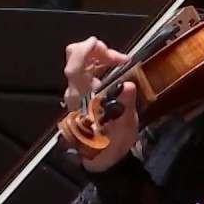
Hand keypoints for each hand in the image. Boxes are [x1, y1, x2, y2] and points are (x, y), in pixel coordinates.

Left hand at [62, 36, 136, 171]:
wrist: (102, 159)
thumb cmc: (111, 145)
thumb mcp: (124, 128)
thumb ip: (125, 106)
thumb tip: (130, 85)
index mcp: (82, 98)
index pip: (74, 68)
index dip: (84, 52)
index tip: (99, 44)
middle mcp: (75, 91)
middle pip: (75, 58)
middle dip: (97, 50)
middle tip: (120, 59)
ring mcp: (77, 91)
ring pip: (81, 61)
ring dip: (101, 55)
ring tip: (122, 63)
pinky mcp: (82, 91)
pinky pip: (87, 69)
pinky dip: (100, 62)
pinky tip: (116, 69)